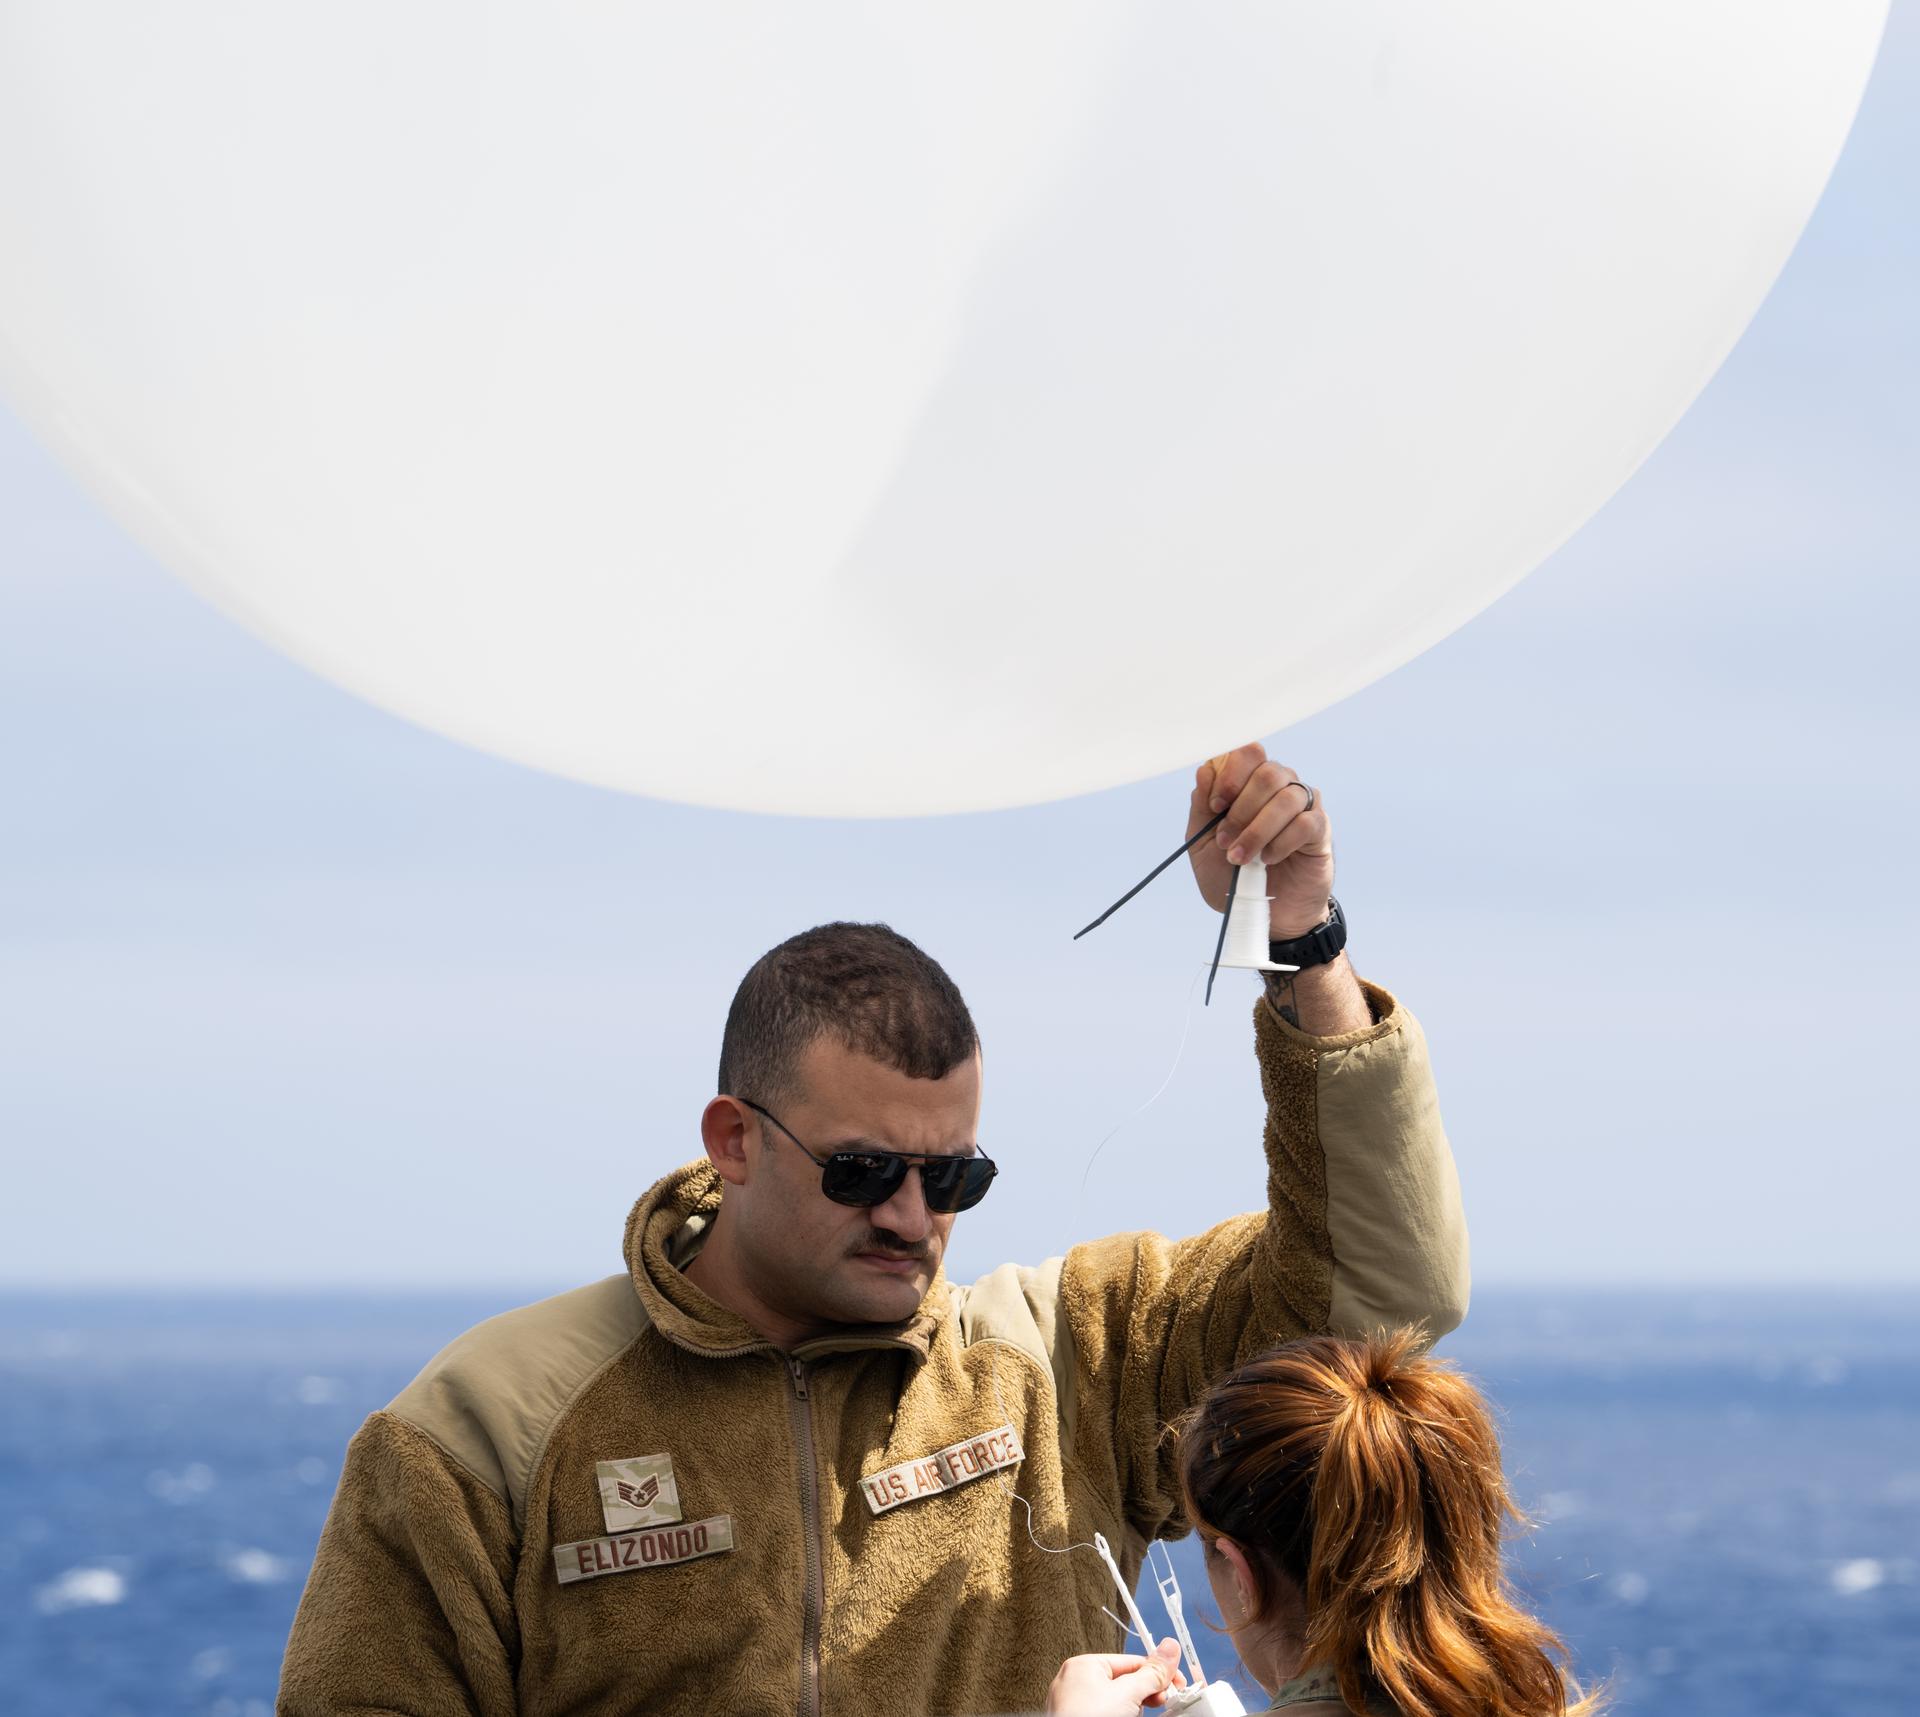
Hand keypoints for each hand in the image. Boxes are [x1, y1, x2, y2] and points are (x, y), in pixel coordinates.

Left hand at [1046, 1640, 1185, 1714]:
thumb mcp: (1127, 1694)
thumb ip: (1151, 1673)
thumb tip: (1170, 1648)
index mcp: (1084, 1666)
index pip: (1131, 1662)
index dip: (1157, 1672)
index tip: (1178, 1683)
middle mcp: (1077, 1684)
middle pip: (1125, 1683)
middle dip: (1147, 1694)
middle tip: (1163, 1702)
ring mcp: (1077, 1708)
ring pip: (1119, 1703)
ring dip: (1135, 1710)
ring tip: (1136, 1715)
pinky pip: (1109, 1714)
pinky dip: (1124, 1716)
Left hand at [1188, 743, 1333, 937]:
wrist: (1263, 915)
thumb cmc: (1232, 877)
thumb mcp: (1203, 845)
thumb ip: (1201, 808)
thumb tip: (1205, 770)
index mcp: (1249, 784)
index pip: (1248, 753)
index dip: (1231, 774)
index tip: (1216, 805)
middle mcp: (1279, 787)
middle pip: (1267, 772)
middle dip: (1241, 810)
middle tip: (1226, 841)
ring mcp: (1302, 806)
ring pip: (1286, 797)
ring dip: (1258, 830)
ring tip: (1242, 858)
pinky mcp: (1319, 829)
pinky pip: (1305, 822)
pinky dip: (1281, 842)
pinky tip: (1268, 859)